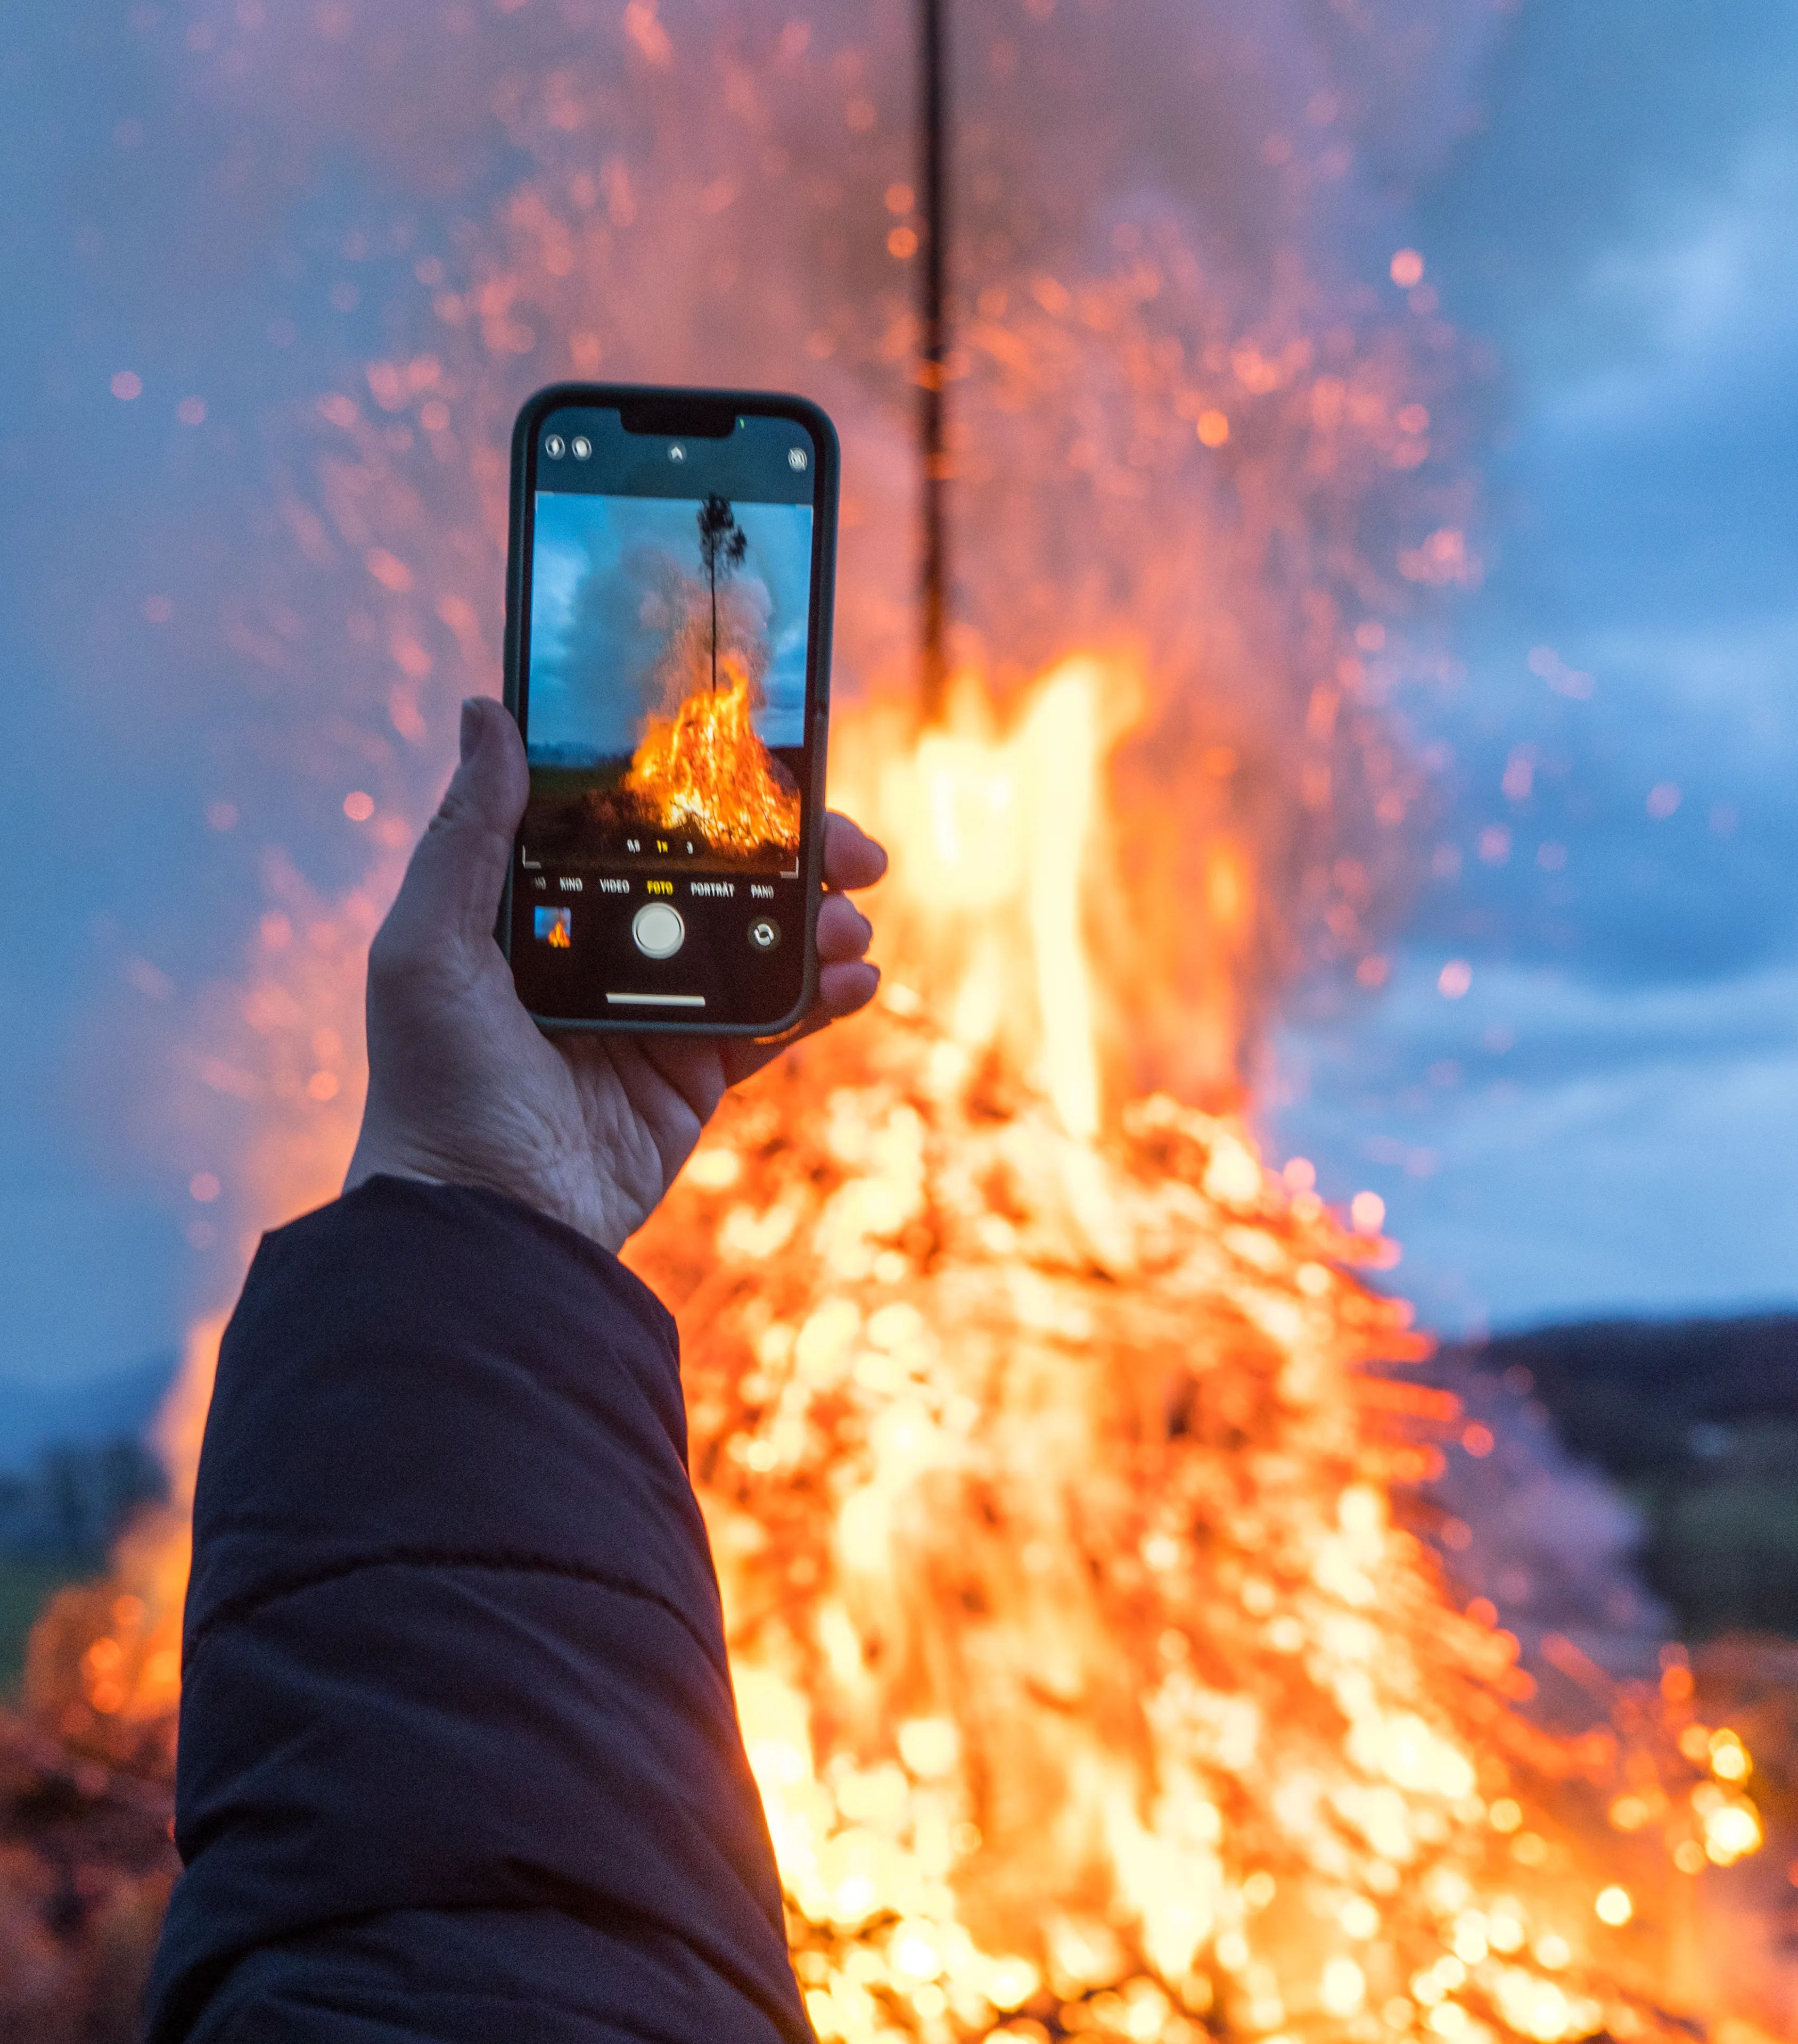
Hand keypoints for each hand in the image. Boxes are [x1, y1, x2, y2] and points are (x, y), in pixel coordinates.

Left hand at [344, 697, 886, 1251]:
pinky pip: (774, 1021)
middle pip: (717, 874)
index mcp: (544, 906)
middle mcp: (606, 947)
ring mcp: (659, 1010)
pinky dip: (824, 996)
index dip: (704, 792)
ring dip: (819, 921)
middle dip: (792, 852)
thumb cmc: (434, 1084)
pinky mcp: (696, 1073)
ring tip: (851, 918)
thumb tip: (486, 713)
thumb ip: (466, 834)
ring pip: (759, 941)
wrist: (484, 1223)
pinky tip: (855, 977)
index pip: (638, 825)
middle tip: (850, 846)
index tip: (766, 764)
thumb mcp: (427, 947)